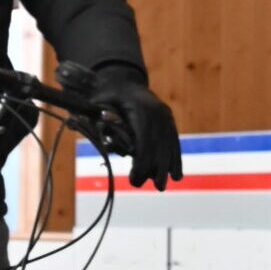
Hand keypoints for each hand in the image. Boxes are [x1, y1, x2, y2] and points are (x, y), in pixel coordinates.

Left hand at [89, 67, 183, 189]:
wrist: (124, 81)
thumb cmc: (108, 95)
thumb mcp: (98, 102)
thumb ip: (98, 120)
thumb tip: (94, 135)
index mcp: (141, 108)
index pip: (144, 139)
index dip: (143, 161)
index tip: (136, 179)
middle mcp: (157, 113)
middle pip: (160, 145)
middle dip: (157, 169)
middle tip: (154, 188)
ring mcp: (165, 117)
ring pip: (169, 145)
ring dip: (167, 167)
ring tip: (162, 186)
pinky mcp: (169, 121)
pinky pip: (174, 142)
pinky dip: (175, 159)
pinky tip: (177, 175)